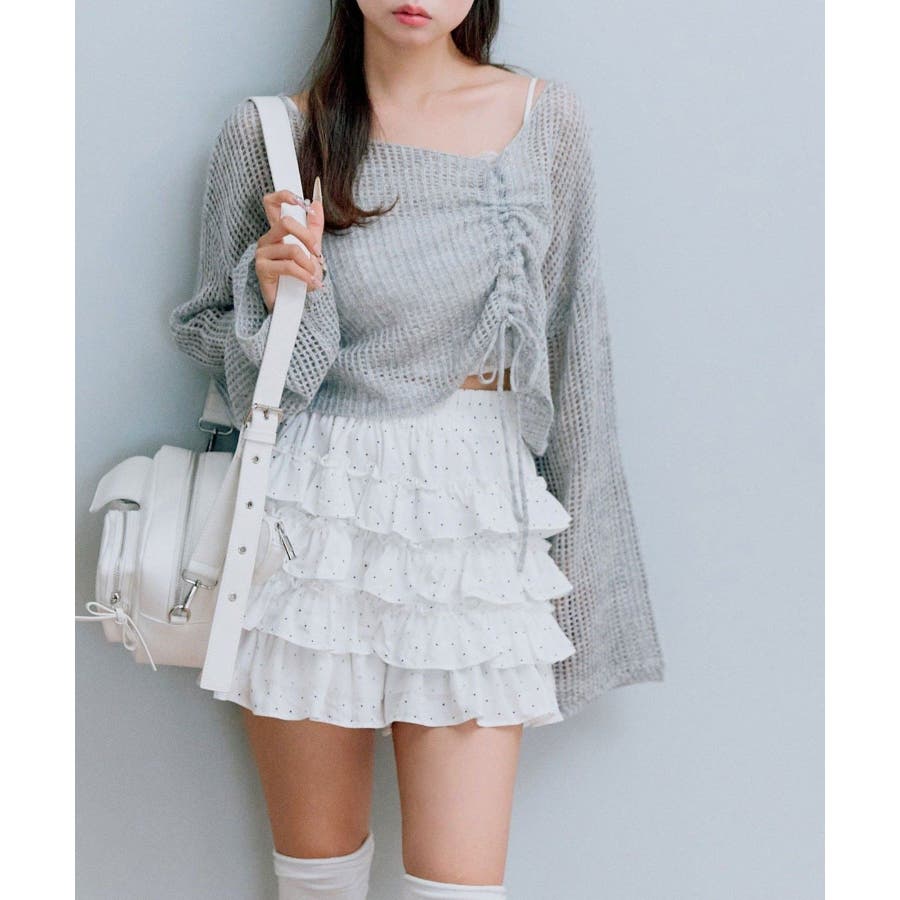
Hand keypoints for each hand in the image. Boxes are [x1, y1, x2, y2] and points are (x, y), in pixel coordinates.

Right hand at [254, 179, 325, 312]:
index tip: (301, 202)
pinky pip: (289, 266)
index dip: (284, 196)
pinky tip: (312, 283)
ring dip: (309, 265)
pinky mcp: (262, 269)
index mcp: (276, 231)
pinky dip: (305, 276)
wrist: (291, 303)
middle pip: (286, 223)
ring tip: (314, 276)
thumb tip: (317, 204)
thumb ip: (313, 227)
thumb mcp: (310, 250)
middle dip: (308, 238)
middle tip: (318, 253)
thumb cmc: (298, 277)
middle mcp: (267, 239)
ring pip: (292, 249)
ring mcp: (262, 253)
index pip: (271, 202)